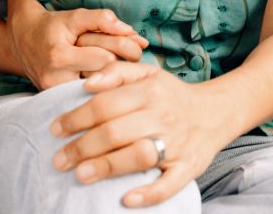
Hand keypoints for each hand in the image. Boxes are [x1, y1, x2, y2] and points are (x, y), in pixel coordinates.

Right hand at [8, 6, 147, 89]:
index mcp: (59, 57)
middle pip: (103, 74)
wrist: (22, 40)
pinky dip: (102, 86)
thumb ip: (102, 19)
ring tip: (126, 65)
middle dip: (123, 62)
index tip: (136, 44)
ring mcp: (55, 94)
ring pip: (98, 88)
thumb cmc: (53, 26)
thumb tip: (131, 31)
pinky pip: (88, 95)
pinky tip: (111, 77)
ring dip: (115, 76)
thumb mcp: (76, 16)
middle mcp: (55, 80)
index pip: (104, 58)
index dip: (123, 49)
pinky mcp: (58, 101)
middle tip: (137, 55)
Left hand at [50, 61, 225, 207]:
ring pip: (139, 154)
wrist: (216, 111)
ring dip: (108, 166)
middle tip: (59, 159)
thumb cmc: (172, 95)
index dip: (77, 117)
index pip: (106, 104)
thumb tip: (87, 84)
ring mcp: (178, 142)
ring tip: (81, 175)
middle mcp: (164, 115)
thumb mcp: (149, 73)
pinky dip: (149, 194)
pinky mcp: (189, 166)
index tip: (55, 129)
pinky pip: (170, 184)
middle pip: (117, 130)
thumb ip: (118, 72)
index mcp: (151, 91)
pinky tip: (127, 200)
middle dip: (83, 146)